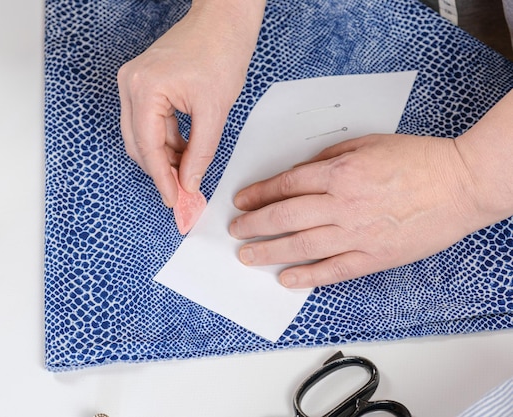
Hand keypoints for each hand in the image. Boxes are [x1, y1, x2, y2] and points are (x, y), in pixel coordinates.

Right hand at [117, 0, 264, 206]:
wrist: (224, 20)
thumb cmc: (221, 51)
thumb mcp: (214, 110)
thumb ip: (200, 151)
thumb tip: (189, 182)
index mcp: (145, 89)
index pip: (148, 147)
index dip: (162, 179)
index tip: (174, 200)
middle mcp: (130, 84)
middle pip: (138, 143)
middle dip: (160, 170)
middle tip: (181, 192)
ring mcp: (133, 82)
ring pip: (142, 135)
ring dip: (164, 156)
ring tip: (187, 171)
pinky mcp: (142, 82)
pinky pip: (148, 121)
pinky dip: (165, 139)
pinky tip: (183, 150)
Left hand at [229, 134, 484, 287]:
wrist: (460, 184)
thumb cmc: (418, 160)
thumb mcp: (367, 143)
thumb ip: (329, 156)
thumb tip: (299, 172)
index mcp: (340, 172)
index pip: (285, 186)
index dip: (258, 195)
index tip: (242, 202)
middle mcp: (343, 204)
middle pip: (284, 216)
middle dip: (254, 224)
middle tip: (236, 231)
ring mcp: (358, 233)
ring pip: (301, 245)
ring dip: (269, 252)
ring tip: (247, 256)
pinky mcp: (375, 255)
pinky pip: (333, 270)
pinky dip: (307, 277)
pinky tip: (286, 279)